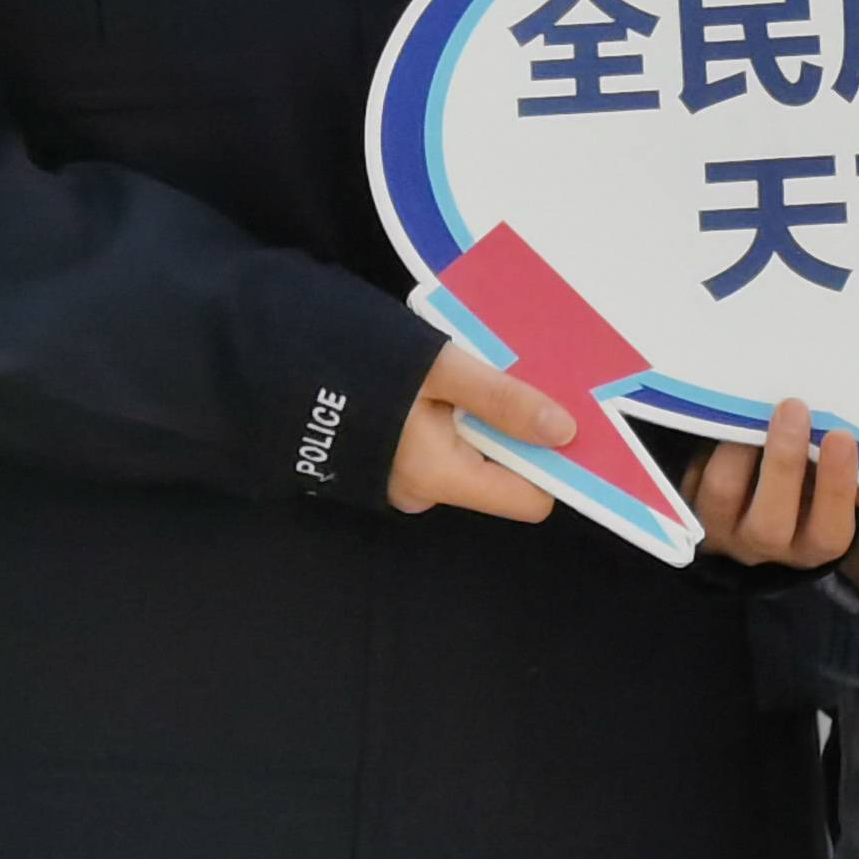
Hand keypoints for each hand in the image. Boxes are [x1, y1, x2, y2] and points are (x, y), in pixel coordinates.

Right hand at [386, 343, 573, 521]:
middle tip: (523, 383)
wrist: (293, 358)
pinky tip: (454, 387)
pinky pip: (450, 449)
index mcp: (439, 478)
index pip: (528, 500)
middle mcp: (426, 492)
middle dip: (519, 432)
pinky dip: (462, 421)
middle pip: (505, 475)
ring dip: (489, 421)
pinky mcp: (398, 463)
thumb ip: (502, 400)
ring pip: (478, 458)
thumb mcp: (442, 368)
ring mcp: (409, 481)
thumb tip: (564, 432)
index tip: (563, 419)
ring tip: (482, 378)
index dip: (552, 463)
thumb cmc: (368, 362)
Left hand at [686, 399, 858, 566]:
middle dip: (784, 464)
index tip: (842, 436)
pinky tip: (725, 413)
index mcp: (811, 544)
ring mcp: (720, 529)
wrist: (746, 498)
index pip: (829, 533)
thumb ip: (854, 480)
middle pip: (771, 525)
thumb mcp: (830, 488)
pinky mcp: (686, 505)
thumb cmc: (804, 485)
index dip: (836, 488)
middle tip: (795, 408)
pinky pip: (691, 475)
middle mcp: (764, 546)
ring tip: (752, 408)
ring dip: (739, 448)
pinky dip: (709, 443)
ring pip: (723, 495)